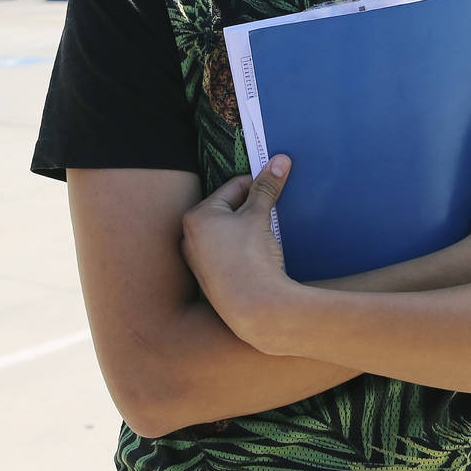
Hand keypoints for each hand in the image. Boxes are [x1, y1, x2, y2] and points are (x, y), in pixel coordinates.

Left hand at [180, 156, 295, 345]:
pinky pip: (228, 254)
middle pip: (229, 210)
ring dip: (249, 228)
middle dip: (253, 207)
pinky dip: (244, 248)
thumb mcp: (260, 216)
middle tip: (275, 208)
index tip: (277, 184)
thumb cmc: (251, 257)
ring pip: (229, 233)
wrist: (256, 310)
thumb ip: (267, 187)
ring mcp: (198, 262)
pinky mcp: (210, 281)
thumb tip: (280, 160)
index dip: (258, 184)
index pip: (233, 187)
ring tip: (270, 231)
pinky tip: (262, 254)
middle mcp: (190, 238)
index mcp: (197, 216)